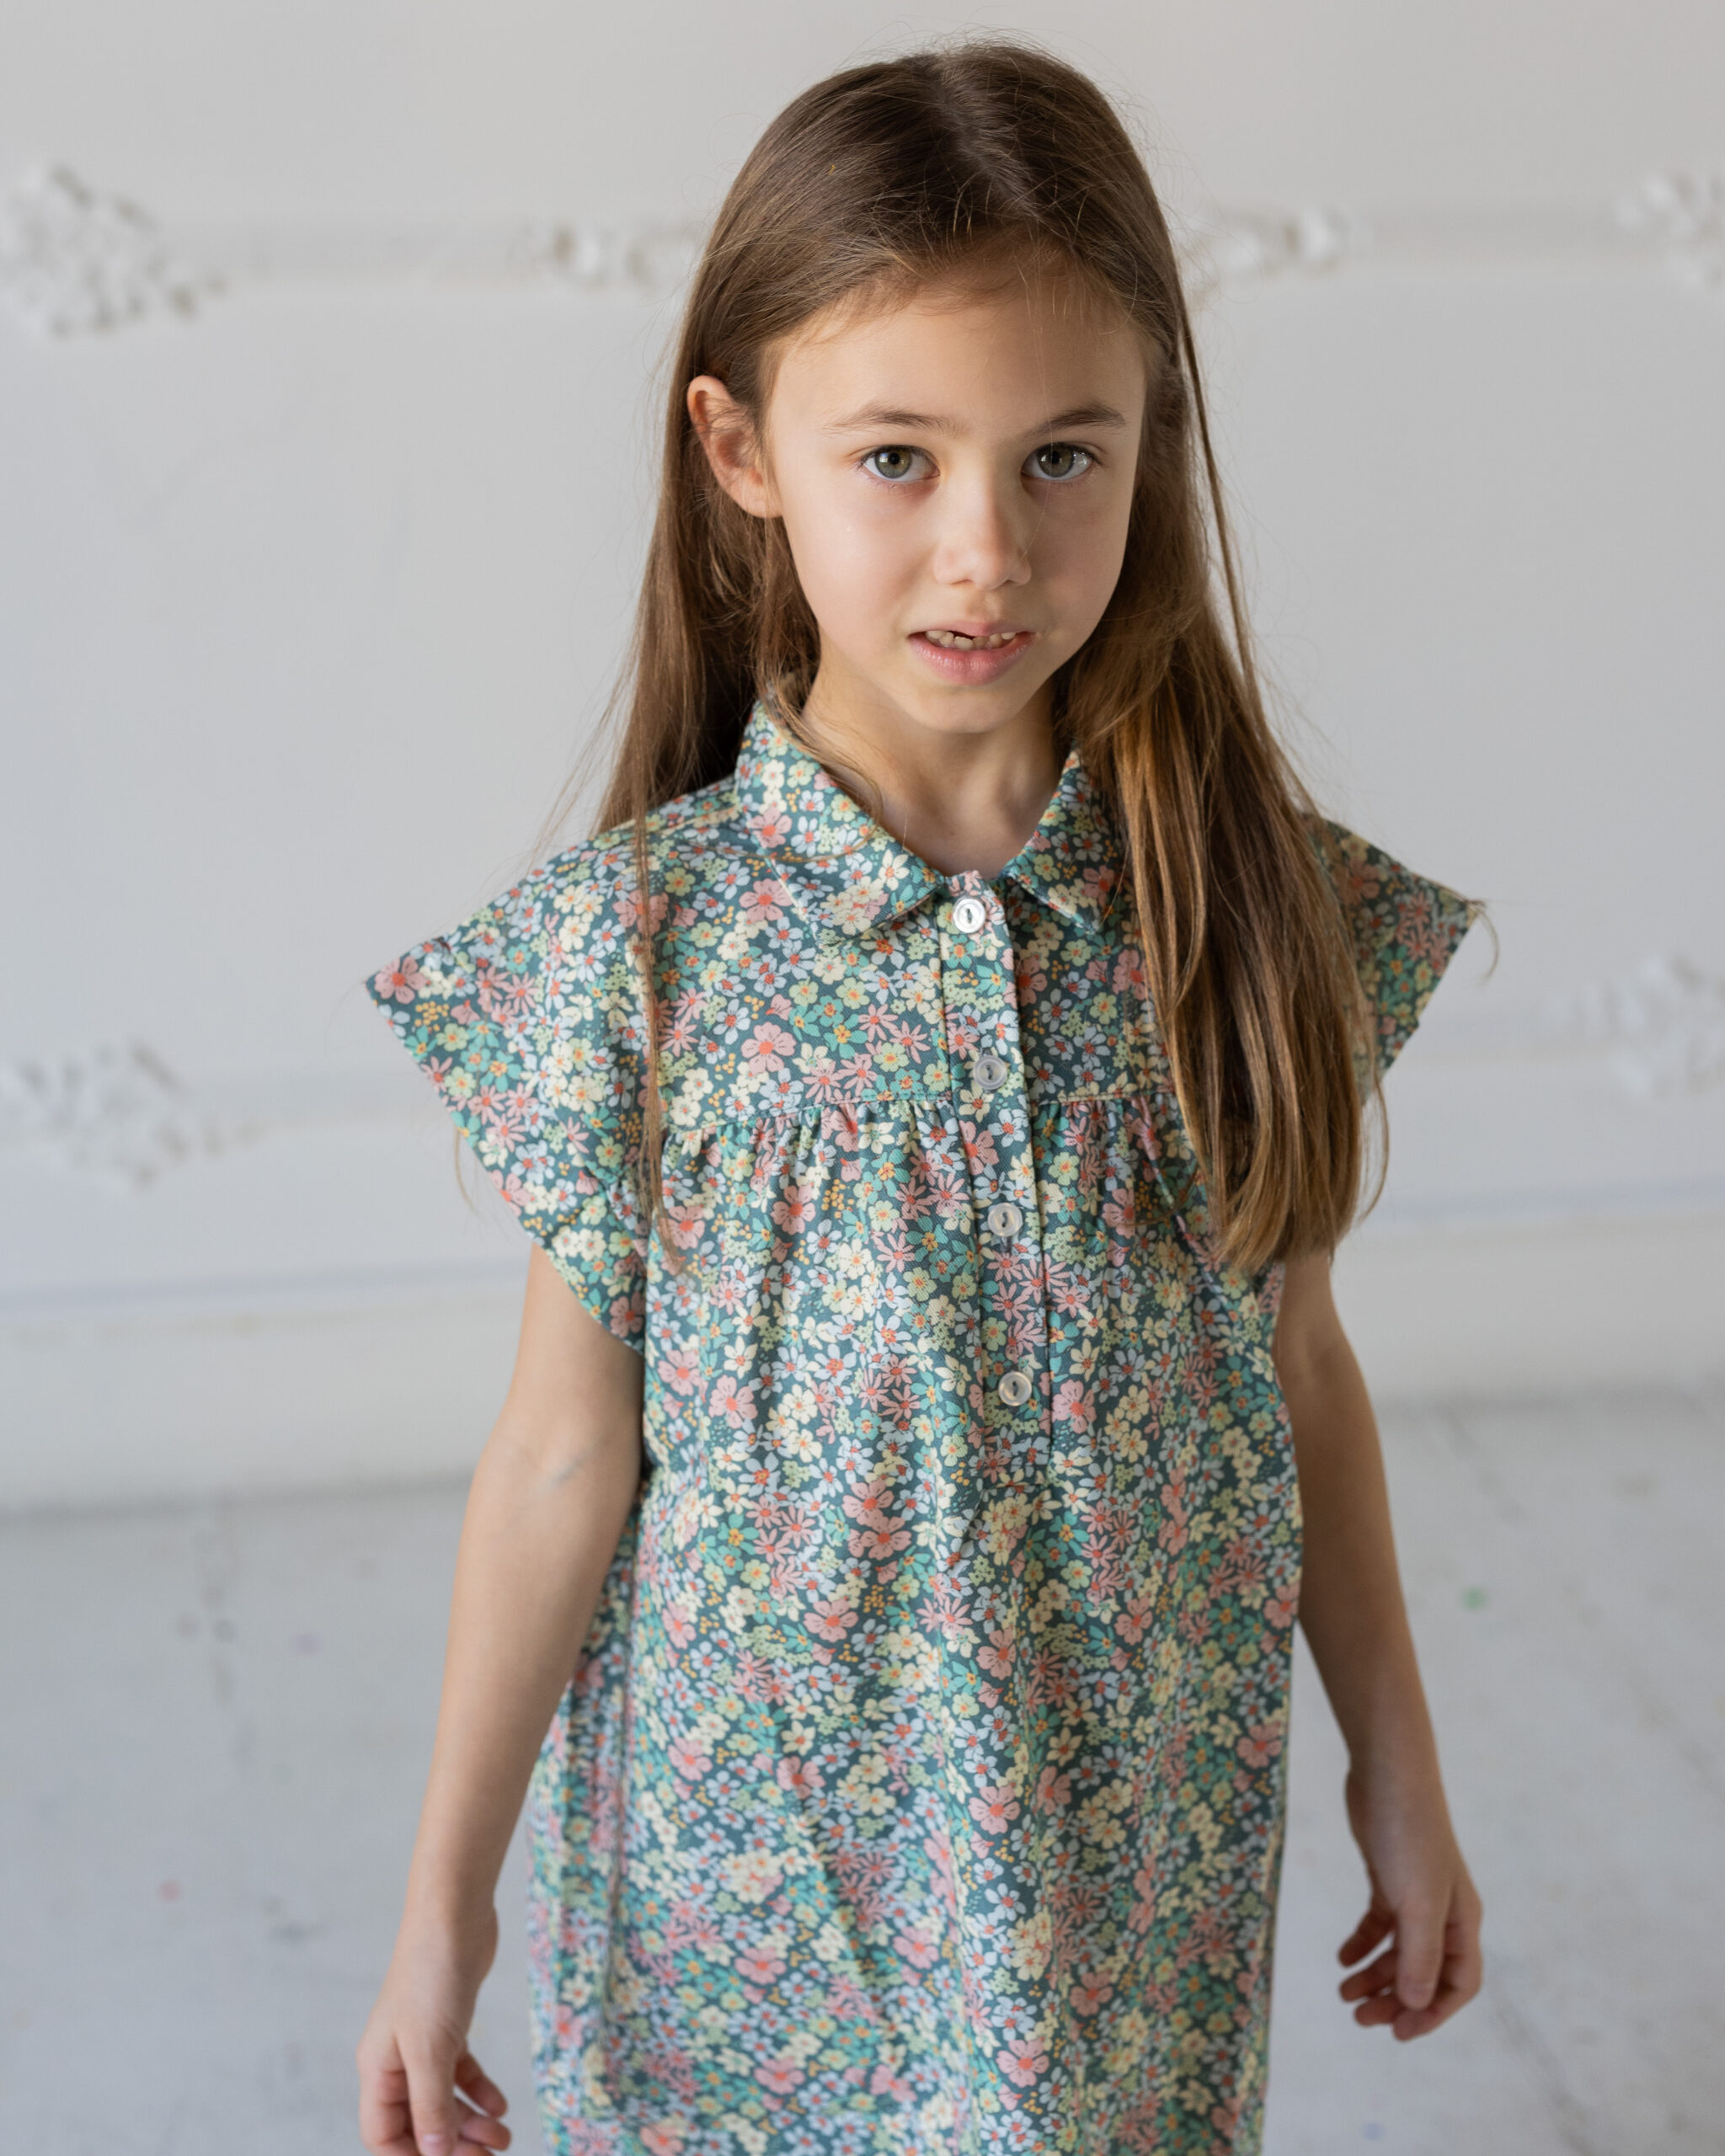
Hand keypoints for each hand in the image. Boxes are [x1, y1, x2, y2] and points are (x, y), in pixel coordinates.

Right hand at [357, 1907, 511, 2153]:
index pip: (384, 2135)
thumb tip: (435, 2154)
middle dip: (451, 2146)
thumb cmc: (432, 1976)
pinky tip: (499, 2104)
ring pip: (441, 2100)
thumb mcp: (430, 2048)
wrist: (454, 1915)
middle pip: (418, 2122)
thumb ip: (430, 2105)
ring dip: (469, 2123)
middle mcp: (395, 2060)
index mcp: (378, 2069)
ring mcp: (422, 2042)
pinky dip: (478, 2091)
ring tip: (503, 2137)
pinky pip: (459, 2072)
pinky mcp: (448, 2026)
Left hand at [1337, 1763, 1482, 2039]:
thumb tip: (1416, 2004)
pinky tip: (1342, 1957)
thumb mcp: (1416, 1900)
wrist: (1386, 1772)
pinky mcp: (1388, 1877)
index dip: (1432, 2013)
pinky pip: (1379, 1923)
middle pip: (1425, 1972)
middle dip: (1395, 1999)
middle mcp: (1443, 1911)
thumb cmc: (1409, 1833)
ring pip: (1399, 1951)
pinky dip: (1362, 1944)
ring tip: (1344, 1993)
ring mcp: (1415, 1893)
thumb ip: (1419, 1954)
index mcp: (1462, 1920)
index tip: (1398, 2032)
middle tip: (1359, 2017)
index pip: (1459, 1983)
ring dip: (1375, 1976)